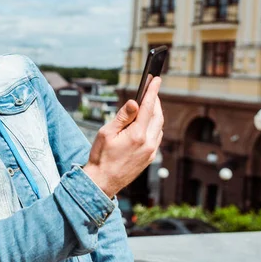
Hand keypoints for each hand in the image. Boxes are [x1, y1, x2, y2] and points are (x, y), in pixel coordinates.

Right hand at [83, 77, 163, 198]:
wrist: (103, 182)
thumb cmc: (101, 157)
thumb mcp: (107, 132)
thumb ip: (123, 116)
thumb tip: (135, 102)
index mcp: (137, 135)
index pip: (148, 107)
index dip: (152, 91)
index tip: (156, 79)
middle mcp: (148, 143)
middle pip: (158, 116)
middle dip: (155, 101)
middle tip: (151, 90)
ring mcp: (151, 152)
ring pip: (159, 126)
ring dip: (155, 114)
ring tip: (147, 105)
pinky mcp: (150, 158)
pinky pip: (157, 137)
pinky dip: (154, 126)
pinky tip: (146, 123)